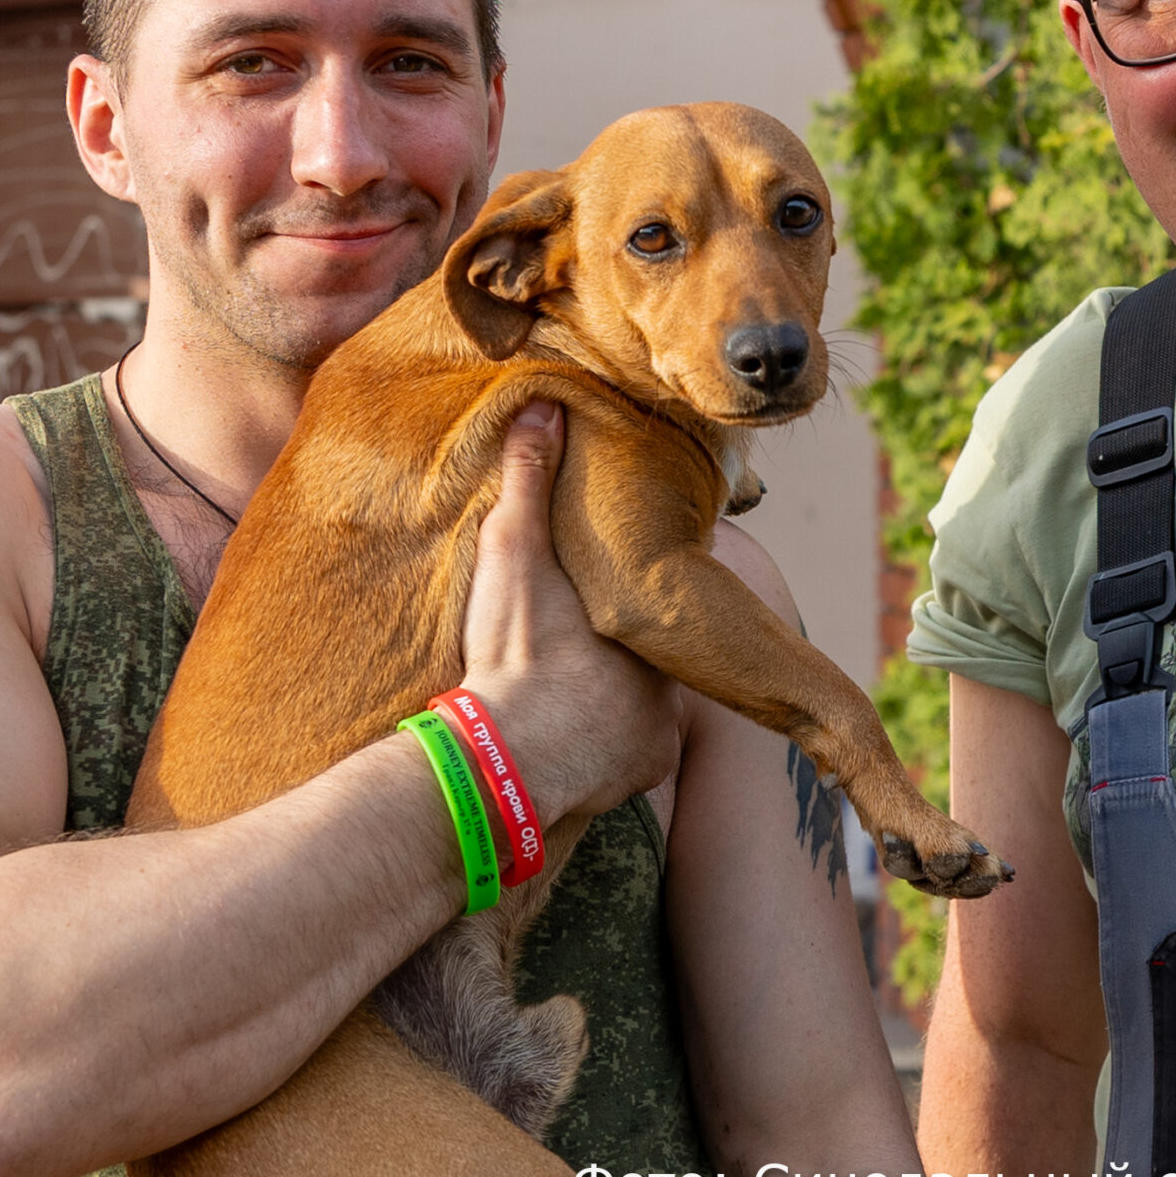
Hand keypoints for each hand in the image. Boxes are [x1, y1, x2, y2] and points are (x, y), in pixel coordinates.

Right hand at [455, 401, 681, 822]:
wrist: (508, 753)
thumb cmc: (517, 650)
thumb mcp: (514, 551)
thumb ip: (529, 480)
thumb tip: (545, 406)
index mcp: (644, 613)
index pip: (646, 603)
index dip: (618, 607)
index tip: (584, 615)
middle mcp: (668, 668)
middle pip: (647, 659)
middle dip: (616, 662)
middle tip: (567, 662)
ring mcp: (662, 727)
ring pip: (643, 712)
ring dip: (612, 711)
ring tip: (563, 704)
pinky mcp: (647, 770)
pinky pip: (633, 760)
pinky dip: (608, 757)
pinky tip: (569, 746)